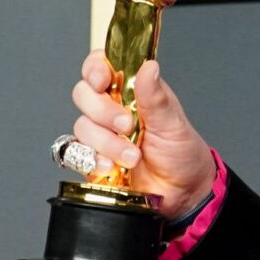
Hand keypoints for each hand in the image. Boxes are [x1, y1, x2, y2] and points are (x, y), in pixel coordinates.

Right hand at [71, 52, 215, 217]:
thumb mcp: (173, 123)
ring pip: (82, 126)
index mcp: (132, 93)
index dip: (94, 69)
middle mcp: (112, 110)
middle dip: (103, 111)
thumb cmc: (182, 153)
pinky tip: (113, 167)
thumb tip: (149, 67)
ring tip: (133, 155)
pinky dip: (94, 159)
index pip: (100, 67)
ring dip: (107, 142)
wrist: (183, 192)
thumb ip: (156, 97)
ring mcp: (101, 134)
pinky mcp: (93, 158)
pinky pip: (76, 153)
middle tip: (128, 126)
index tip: (103, 80)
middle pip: (83, 95)